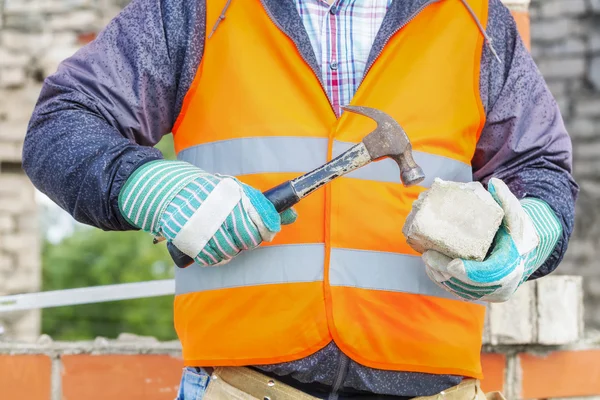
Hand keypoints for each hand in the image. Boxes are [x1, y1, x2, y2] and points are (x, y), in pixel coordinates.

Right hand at [119, 161, 295, 266]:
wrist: (167, 191)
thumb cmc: (207, 192)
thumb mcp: (235, 191)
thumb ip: (262, 205)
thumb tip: (293, 216)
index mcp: (235, 196)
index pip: (263, 221)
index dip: (266, 229)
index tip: (265, 230)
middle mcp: (223, 211)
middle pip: (249, 239)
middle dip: (247, 240)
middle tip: (239, 235)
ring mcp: (206, 226)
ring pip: (231, 251)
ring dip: (230, 249)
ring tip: (222, 238)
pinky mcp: (191, 240)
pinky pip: (212, 259)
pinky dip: (214, 257)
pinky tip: (211, 246)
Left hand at [422, 178, 560, 302]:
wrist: (524, 253)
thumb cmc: (517, 232)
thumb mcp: (516, 215)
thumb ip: (507, 200)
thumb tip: (494, 183)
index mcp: (511, 268)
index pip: (488, 275)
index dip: (469, 272)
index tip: (451, 265)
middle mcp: (501, 286)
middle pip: (468, 285)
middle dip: (445, 271)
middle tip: (427, 256)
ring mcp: (488, 293)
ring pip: (459, 289)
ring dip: (440, 275)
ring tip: (426, 258)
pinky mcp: (477, 294)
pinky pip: (457, 290)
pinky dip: (442, 278)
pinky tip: (431, 265)